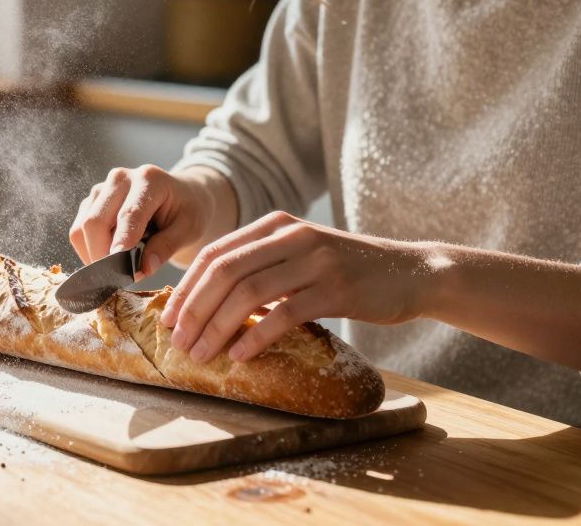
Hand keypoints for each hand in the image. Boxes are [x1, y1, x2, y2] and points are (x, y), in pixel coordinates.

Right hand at [69, 165, 219, 279]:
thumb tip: (143, 269)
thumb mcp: (188, 229)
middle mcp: (119, 178)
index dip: (121, 244)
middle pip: (95, 221)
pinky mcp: (90, 202)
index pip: (128, 215)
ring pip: (81, 228)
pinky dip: (88, 251)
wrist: (181, 196)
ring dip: (93, 256)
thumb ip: (166, 246)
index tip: (118, 271)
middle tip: (117, 281)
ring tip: (116, 271)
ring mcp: (101, 189)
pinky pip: (78, 231)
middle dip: (102, 256)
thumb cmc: (187, 211)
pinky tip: (109, 259)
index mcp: (148, 179)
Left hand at [161, 211, 437, 362]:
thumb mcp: (300, 255)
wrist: (411, 272)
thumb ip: (261, 265)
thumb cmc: (348, 270)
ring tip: (201, 353)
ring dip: (217, 327)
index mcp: (275, 226)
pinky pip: (285, 313)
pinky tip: (241, 354)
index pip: (215, 254)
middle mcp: (291, 237)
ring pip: (248, 292)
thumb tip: (209, 301)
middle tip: (177, 340)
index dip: (187, 287)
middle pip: (224, 271)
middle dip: (195, 309)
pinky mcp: (336, 288)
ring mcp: (314, 260)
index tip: (169, 317)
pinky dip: (257, 335)